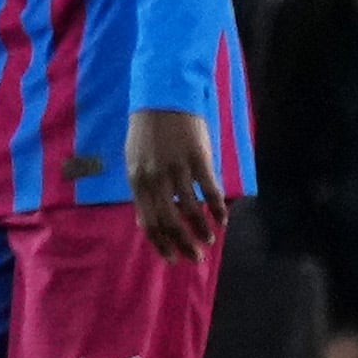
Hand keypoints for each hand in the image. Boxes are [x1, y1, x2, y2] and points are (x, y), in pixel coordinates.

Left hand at [125, 107, 227, 260]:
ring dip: (201, 228)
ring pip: (190, 208)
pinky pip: (210, 189)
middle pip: (169, 220)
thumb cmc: (148, 134)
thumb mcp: (134, 163)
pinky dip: (217, 207)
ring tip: (209, 239)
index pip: (148, 222)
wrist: (163, 99)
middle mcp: (155, 178)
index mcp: (137, 181)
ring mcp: (177, 168)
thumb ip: (142, 192)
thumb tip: (145, 222)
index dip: (161, 243)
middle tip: (195, 257)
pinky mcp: (198, 158)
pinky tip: (222, 218)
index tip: (172, 258)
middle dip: (183, 243)